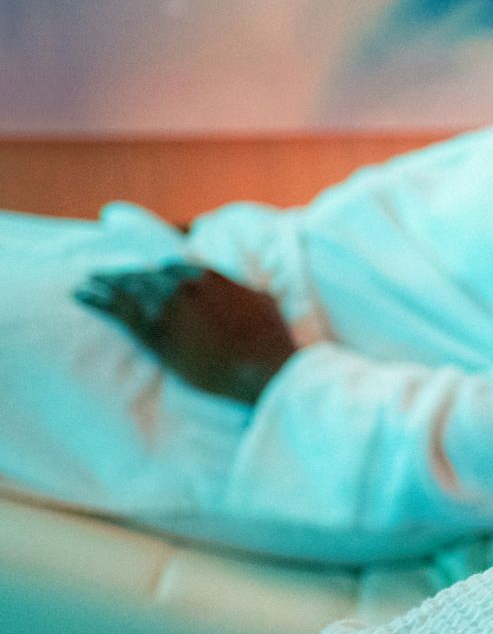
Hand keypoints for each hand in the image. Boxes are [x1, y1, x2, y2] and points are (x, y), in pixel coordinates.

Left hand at [76, 262, 297, 403]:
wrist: (263, 366)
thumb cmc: (271, 341)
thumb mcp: (265, 303)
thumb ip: (245, 292)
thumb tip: (247, 291)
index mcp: (211, 276)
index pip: (173, 267)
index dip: (156, 272)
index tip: (144, 275)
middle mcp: (185, 284)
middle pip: (144, 274)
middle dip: (123, 275)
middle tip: (102, 275)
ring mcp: (167, 306)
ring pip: (126, 288)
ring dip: (103, 283)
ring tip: (85, 282)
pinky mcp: (154, 331)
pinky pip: (116, 310)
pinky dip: (95, 299)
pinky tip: (80, 294)